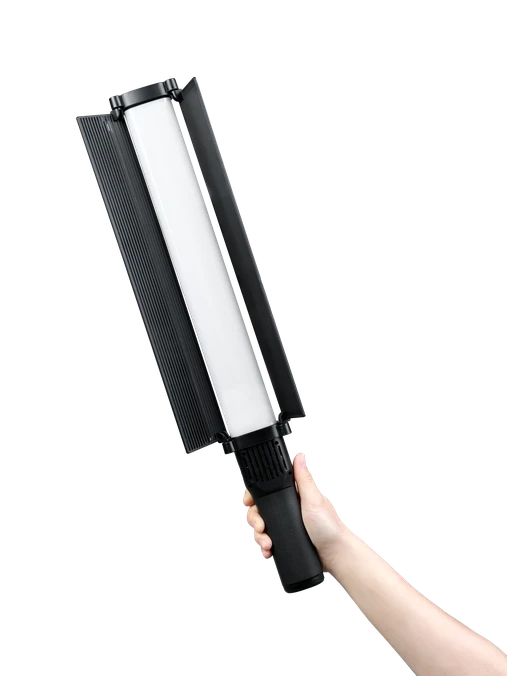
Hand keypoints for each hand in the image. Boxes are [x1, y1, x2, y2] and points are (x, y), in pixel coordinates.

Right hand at [241, 450, 344, 572]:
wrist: (334, 556)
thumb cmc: (329, 527)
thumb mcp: (313, 500)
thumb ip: (304, 479)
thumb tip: (299, 456)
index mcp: (294, 496)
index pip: (267, 490)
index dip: (255, 496)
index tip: (249, 502)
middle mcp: (288, 509)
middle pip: (260, 510)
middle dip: (255, 521)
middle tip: (261, 527)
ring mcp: (285, 525)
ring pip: (262, 528)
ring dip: (260, 537)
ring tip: (267, 544)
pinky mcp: (285, 540)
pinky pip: (267, 541)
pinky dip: (264, 547)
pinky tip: (267, 551)